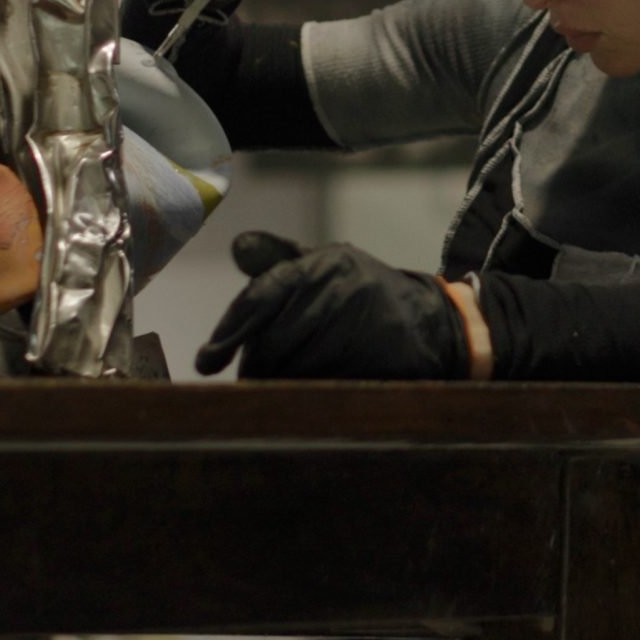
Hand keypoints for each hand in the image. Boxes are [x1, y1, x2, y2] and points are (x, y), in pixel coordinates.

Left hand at [195, 232, 468, 379]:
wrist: (433, 326)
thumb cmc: (366, 295)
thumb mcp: (327, 267)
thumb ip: (279, 261)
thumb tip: (238, 246)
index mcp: (323, 264)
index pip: (261, 297)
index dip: (228, 332)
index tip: (207, 362)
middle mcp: (338, 288)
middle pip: (271, 338)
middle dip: (256, 363)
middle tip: (251, 377)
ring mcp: (356, 324)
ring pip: (291, 364)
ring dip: (276, 382)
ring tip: (280, 384)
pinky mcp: (370, 358)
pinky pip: (318, 383)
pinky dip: (303, 393)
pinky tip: (304, 394)